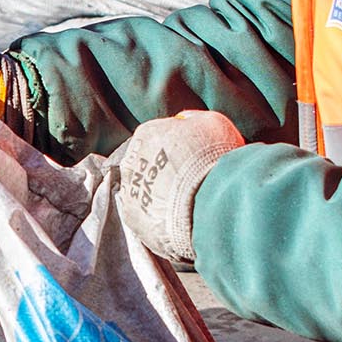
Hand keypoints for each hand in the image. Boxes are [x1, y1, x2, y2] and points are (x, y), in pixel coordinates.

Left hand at [115, 111, 245, 264]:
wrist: (207, 202)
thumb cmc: (212, 159)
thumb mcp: (211, 123)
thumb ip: (193, 120)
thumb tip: (185, 121)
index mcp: (146, 134)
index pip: (158, 138)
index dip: (178, 149)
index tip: (194, 159)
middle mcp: (131, 161)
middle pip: (148, 165)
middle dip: (166, 173)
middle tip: (190, 184)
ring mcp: (129, 192)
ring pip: (144, 192)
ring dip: (160, 197)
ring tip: (187, 207)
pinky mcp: (133, 220)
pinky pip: (145, 218)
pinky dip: (159, 220)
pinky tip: (178, 221)